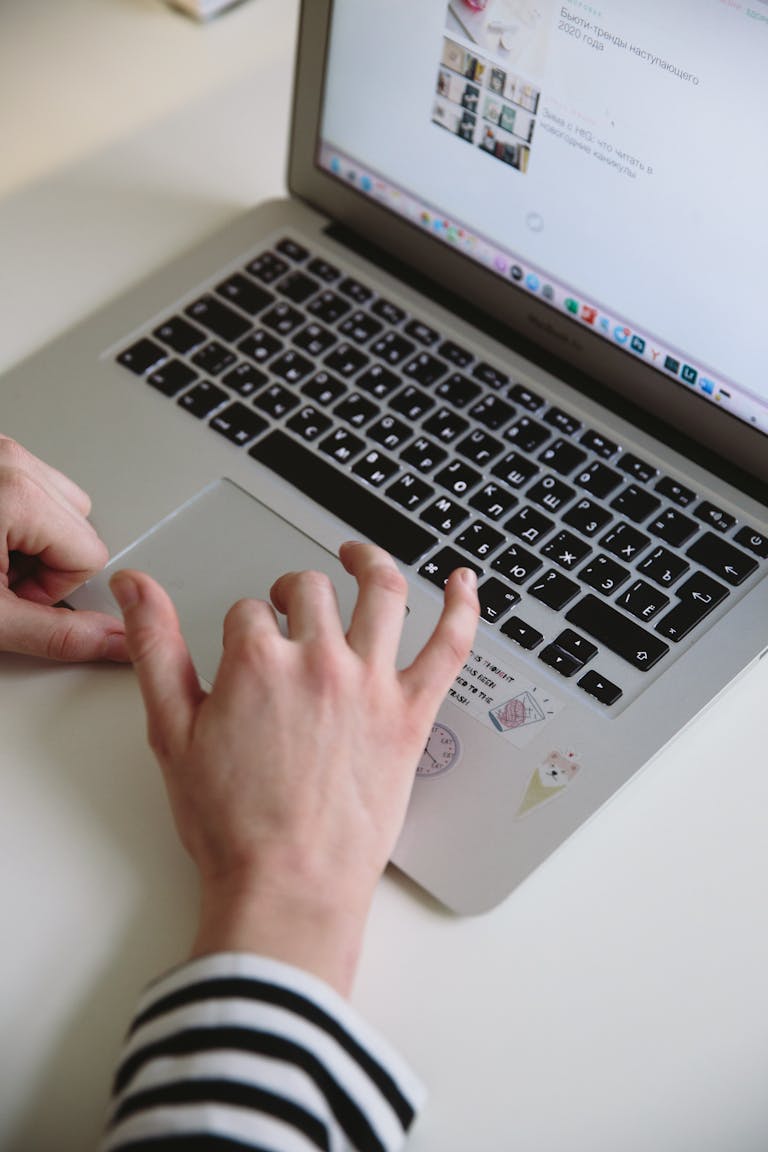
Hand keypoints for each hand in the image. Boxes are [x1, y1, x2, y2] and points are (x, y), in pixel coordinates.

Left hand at [0, 436, 127, 661]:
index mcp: (18, 493)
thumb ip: (61, 636)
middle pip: (82, 527)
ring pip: (63, 504)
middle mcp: (11, 459)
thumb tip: (120, 643)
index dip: (53, 588)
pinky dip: (16, 516)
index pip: (90, 555)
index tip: (9, 592)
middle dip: (46, 562)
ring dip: (34, 538)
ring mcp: (0, 449)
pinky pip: (35, 485)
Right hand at [111, 541, 478, 993]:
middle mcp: (319, 660)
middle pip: (310, 590)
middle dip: (293, 591)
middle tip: (289, 608)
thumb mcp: (172, 731)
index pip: (249, 611)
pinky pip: (450, 645)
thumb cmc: (233, 825)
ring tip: (360, 555)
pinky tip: (463, 581)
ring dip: (370, 562)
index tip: (243, 651)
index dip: (243, 628)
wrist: (288, 885)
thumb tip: (135, 587)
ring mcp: (373, 684)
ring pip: (382, 592)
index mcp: (259, 661)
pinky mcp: (413, 714)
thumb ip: (154, 648)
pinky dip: (462, 606)